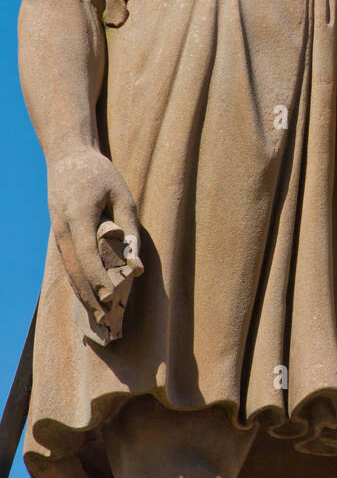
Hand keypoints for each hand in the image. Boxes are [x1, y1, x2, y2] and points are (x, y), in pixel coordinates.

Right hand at [47, 147, 141, 337]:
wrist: (67, 156)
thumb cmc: (99, 173)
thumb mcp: (122, 194)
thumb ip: (130, 227)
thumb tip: (136, 262)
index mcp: (79, 217)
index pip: (88, 256)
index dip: (99, 279)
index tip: (112, 298)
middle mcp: (63, 230)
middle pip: (75, 271)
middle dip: (91, 297)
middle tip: (107, 321)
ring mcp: (58, 234)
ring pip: (69, 271)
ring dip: (83, 295)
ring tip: (100, 317)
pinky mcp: (59, 236)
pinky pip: (68, 264)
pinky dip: (78, 283)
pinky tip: (89, 297)